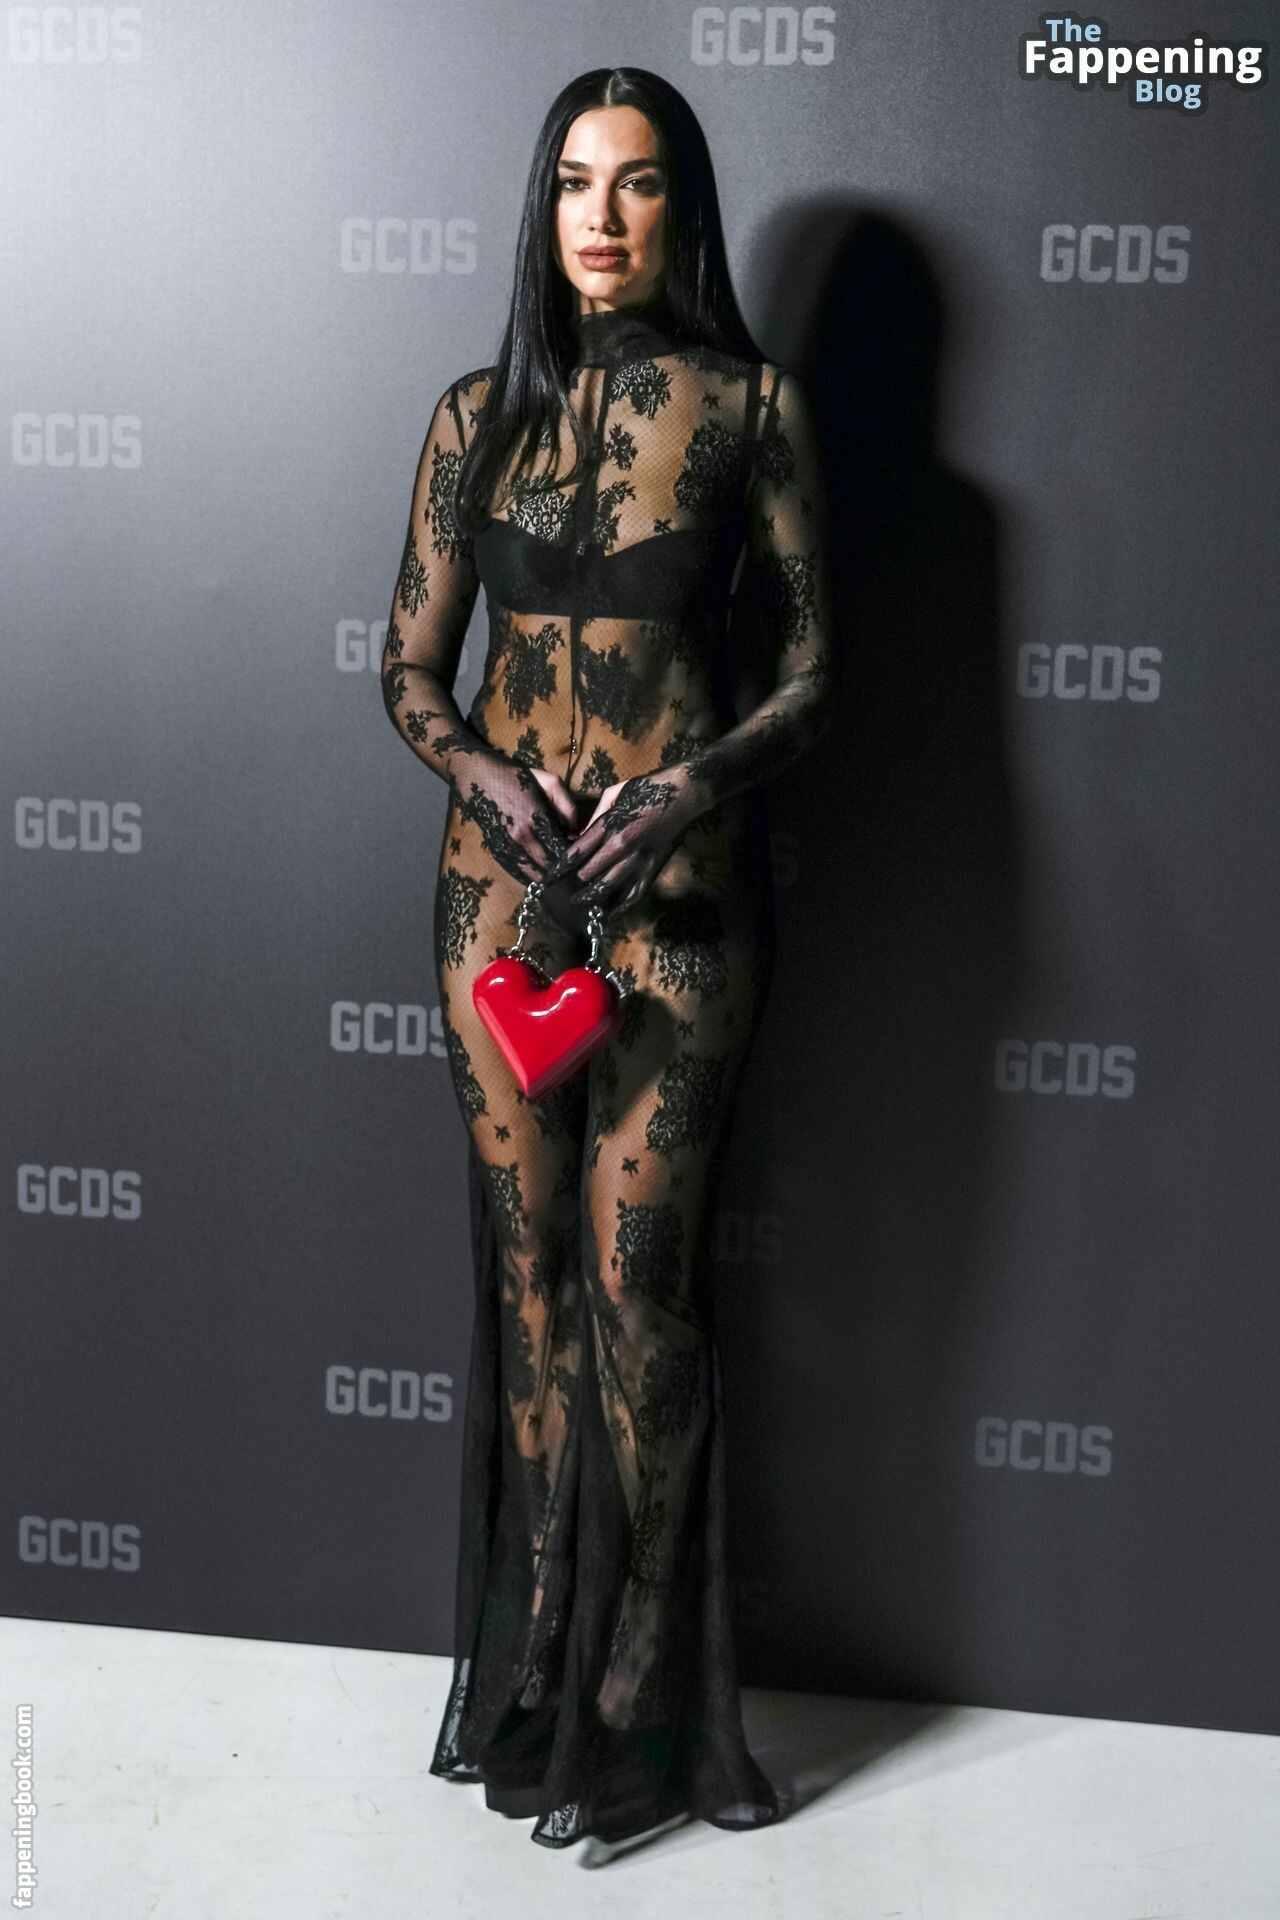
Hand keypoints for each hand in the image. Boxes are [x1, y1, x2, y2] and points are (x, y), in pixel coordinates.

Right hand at [450, 747, 579, 886]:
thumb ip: (567, 806)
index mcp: (535, 818)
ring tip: (559, 875)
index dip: (573, 858)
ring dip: (547, 876)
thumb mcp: (549, 782)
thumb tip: (576, 831)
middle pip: (548, 866)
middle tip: (573, 869)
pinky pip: (517, 872)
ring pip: (533, 875)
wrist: (478, 777)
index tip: (582, 857)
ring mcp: (506, 845)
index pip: (561, 850)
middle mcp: (520, 836)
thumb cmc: (516, 777)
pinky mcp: (497, 850)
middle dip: (562, 870)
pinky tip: (541, 874)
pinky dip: (531, 876)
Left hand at [543, 766, 702, 914]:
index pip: (578, 852)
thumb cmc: (648, 788)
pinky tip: (610, 917)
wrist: (684, 793)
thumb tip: (583, 835)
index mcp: (611, 824)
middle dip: (573, 883)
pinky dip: (622, 908)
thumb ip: (597, 816)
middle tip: (561, 891)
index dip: (561, 867)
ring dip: (592, 898)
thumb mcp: (615, 793)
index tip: (549, 877)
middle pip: (590, 872)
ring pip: (610, 887)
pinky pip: (636, 894)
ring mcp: (640, 859)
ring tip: (579, 904)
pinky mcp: (653, 867)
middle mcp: (623, 845)